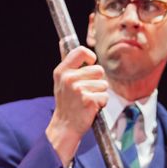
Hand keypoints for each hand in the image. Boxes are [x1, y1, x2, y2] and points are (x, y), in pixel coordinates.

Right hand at [45, 45, 107, 165]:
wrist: (65, 126)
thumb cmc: (67, 102)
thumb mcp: (61, 80)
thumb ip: (68, 62)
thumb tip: (63, 41)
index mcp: (62, 71)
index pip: (81, 52)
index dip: (90, 57)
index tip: (90, 65)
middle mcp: (69, 78)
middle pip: (98, 69)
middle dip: (96, 81)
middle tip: (85, 92)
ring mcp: (78, 90)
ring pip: (103, 84)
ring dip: (99, 93)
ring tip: (87, 100)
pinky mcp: (88, 100)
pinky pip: (105, 96)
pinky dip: (101, 104)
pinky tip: (90, 108)